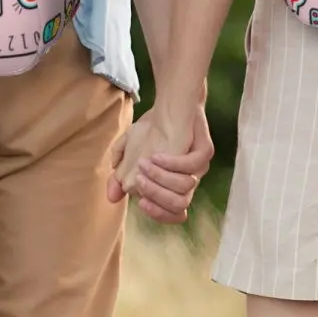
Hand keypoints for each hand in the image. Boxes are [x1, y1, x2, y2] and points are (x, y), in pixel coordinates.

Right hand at [107, 104, 212, 224]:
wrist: (171, 102)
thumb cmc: (152, 129)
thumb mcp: (130, 151)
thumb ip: (120, 174)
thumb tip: (112, 197)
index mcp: (174, 186)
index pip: (173, 214)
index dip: (158, 213)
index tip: (140, 202)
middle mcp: (189, 180)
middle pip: (179, 205)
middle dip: (156, 196)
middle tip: (138, 180)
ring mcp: (199, 167)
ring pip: (185, 188)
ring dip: (161, 179)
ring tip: (144, 164)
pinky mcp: (205, 151)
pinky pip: (192, 165)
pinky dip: (172, 163)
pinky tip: (156, 155)